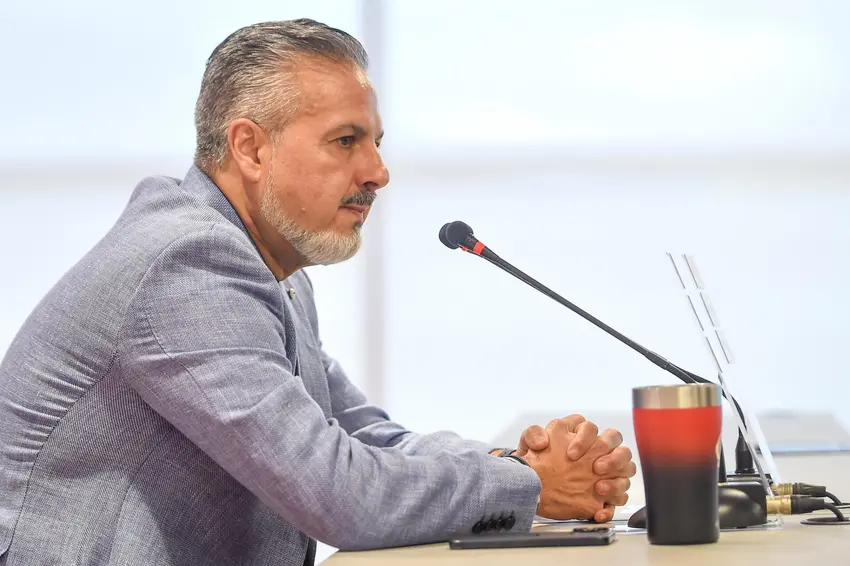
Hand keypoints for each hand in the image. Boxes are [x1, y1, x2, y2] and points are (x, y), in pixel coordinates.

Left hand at [516, 415, 635, 521]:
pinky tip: (597, 512)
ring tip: (598, 489)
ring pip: (626, 474)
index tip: (571, 454)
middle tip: (596, 468)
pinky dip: (610, 507)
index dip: (585, 439)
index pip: (593, 429)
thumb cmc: (536, 459)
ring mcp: (603, 475)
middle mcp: (598, 453)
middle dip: (614, 458)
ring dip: (617, 481)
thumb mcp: (528, 443)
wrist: (532, 484)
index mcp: (582, 436)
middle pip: (621, 449)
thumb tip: (542, 441)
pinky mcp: (602, 496)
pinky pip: (617, 500)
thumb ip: (533, 434)